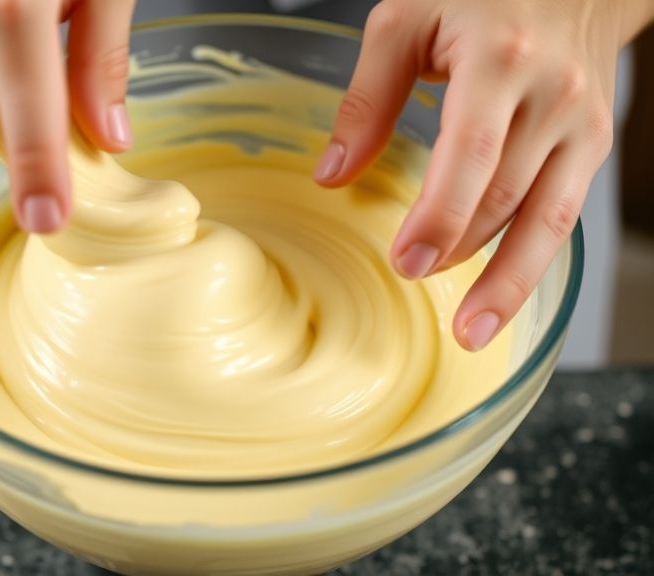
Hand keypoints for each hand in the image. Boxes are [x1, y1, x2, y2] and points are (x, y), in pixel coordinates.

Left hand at [315, 0, 653, 350]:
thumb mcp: (406, 21)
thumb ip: (367, 98)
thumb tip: (333, 174)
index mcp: (499, 58)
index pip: (470, 152)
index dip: (440, 215)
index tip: (407, 261)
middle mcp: (552, 94)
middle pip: (505, 194)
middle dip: (460, 251)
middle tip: (416, 286)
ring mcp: (582, 122)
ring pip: (546, 217)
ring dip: (509, 280)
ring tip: (473, 330)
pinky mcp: (594, 142)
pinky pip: (565, 213)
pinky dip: (533, 258)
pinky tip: (504, 292)